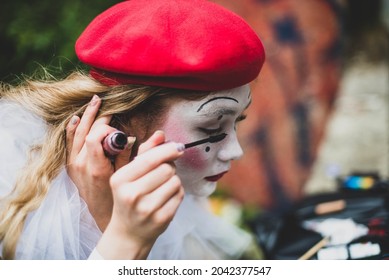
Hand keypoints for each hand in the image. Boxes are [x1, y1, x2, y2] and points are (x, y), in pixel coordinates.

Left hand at [65, 95, 132, 229]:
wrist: (102, 214)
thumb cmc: (118, 197)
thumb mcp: (129, 176)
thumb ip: (136, 155)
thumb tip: (151, 136)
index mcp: (96, 168)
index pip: (94, 138)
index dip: (106, 130)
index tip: (117, 132)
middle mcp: (81, 165)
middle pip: (86, 132)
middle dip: (99, 119)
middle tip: (110, 110)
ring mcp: (73, 165)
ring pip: (77, 133)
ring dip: (86, 117)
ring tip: (95, 102)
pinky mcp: (71, 166)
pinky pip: (69, 142)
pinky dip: (73, 128)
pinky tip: (77, 118)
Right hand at [97, 131, 184, 258]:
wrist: (128, 232)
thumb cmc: (130, 197)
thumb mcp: (130, 175)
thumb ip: (145, 152)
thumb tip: (161, 135)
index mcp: (120, 180)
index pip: (150, 158)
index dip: (168, 150)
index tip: (178, 147)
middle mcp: (131, 195)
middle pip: (166, 169)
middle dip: (170, 167)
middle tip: (165, 172)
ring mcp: (146, 209)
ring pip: (175, 181)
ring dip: (174, 180)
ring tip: (163, 186)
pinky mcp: (161, 219)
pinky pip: (179, 195)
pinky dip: (177, 193)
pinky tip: (167, 198)